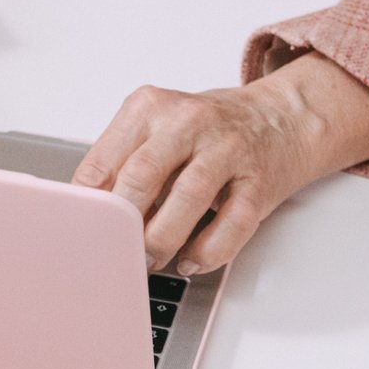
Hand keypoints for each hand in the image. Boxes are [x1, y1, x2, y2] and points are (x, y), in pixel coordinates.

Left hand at [72, 52, 368, 273]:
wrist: (282, 119)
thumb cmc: (210, 131)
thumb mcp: (157, 129)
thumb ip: (121, 164)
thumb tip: (86, 216)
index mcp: (150, 108)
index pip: (102, 163)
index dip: (90, 208)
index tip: (86, 234)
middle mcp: (188, 122)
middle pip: (141, 178)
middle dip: (125, 226)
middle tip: (118, 253)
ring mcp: (227, 149)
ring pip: (186, 200)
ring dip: (162, 241)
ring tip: (152, 261)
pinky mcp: (258, 181)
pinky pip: (230, 226)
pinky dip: (206, 252)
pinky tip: (189, 261)